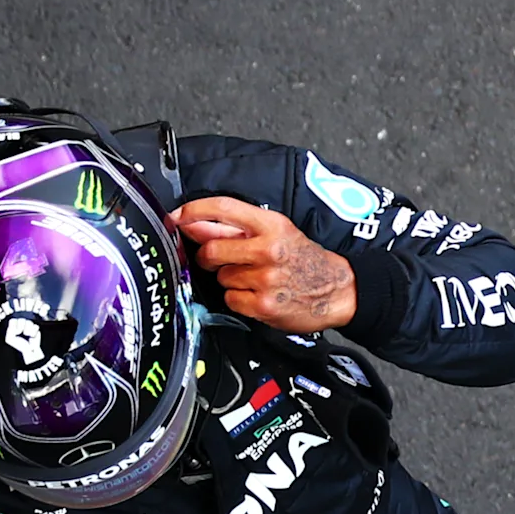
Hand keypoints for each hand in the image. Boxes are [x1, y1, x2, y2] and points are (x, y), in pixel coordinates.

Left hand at [170, 197, 357, 331]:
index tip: (176, 217)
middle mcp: (269, 250)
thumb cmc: (305, 260)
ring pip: (221, 277)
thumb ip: (235, 229)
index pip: (223, 208)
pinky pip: (231, 299)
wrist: (338, 290)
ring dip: (230, 279)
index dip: (193, 211)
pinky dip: (239, 299)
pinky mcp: (264, 305)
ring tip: (255, 279)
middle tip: (220, 260)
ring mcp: (266, 279)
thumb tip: (192, 223)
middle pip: (212, 249)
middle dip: (209, 256)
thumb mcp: (278, 233)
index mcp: (272, 225)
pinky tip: (258, 295)